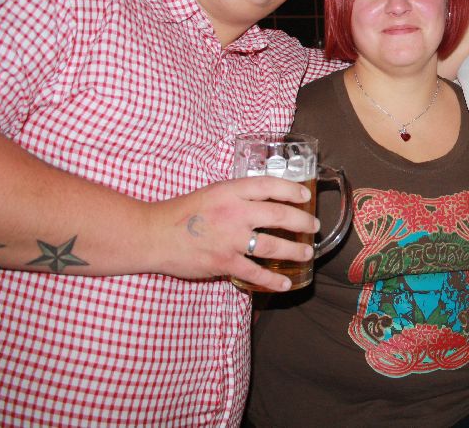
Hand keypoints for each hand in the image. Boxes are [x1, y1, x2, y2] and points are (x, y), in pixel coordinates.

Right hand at [150, 176, 318, 290]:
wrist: (154, 235)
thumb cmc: (182, 212)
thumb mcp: (212, 193)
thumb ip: (237, 196)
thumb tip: (265, 200)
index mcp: (230, 191)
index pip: (268, 185)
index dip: (290, 189)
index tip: (305, 195)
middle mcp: (234, 212)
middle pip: (278, 214)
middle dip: (301, 220)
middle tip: (314, 225)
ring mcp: (230, 239)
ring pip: (272, 245)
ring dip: (294, 250)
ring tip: (307, 252)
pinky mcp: (224, 261)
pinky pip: (255, 272)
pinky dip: (272, 279)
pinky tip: (286, 282)